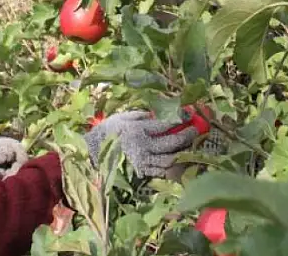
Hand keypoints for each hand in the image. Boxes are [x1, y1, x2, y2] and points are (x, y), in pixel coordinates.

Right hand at [83, 111, 200, 177]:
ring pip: (169, 160)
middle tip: (195, 131)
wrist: (92, 153)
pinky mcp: (141, 172)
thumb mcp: (123, 117)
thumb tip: (158, 113)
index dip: (179, 119)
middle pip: (170, 143)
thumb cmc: (107, 131)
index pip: (163, 125)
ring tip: (191, 146)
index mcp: (137, 130)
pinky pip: (162, 171)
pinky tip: (180, 161)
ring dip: (183, 153)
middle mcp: (142, 147)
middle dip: (186, 136)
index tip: (188, 115)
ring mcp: (142, 162)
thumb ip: (141, 115)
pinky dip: (173, 167)